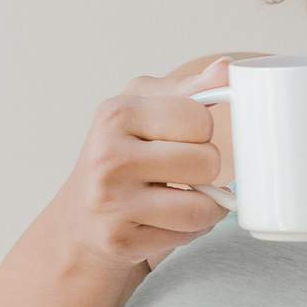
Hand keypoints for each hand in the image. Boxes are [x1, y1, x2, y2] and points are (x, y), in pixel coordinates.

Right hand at [49, 59, 234, 274]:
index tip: (177, 139)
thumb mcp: (145, 110)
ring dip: (205, 204)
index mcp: (115, 113)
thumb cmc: (120, 157)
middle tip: (177, 172)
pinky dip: (190, 229)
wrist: (80, 220)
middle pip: (207, 161)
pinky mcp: (119, 238)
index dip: (200, 132)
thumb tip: (226, 68)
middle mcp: (108, 156)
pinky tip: (166, 221)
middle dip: (204, 169)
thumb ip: (188, 90)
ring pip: (203, 205)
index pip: (200, 119)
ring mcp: (111, 201)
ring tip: (179, 197)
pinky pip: (188, 234)